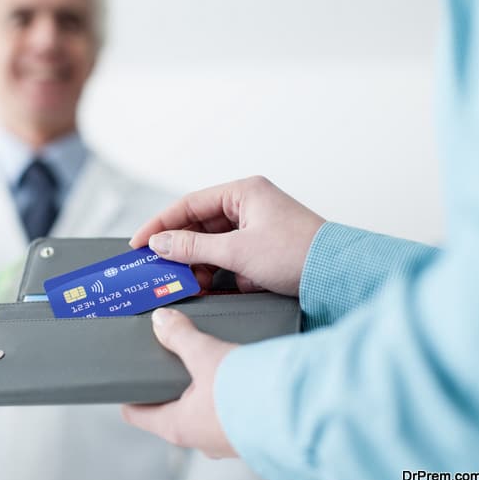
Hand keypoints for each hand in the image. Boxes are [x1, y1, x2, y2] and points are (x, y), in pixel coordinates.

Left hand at [122, 308, 237, 458]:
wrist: (297, 411)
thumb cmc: (245, 391)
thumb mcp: (205, 354)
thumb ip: (180, 335)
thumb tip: (161, 319)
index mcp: (178, 426)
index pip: (138, 415)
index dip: (130, 394)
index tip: (127, 379)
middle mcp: (199, 439)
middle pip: (172, 411)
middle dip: (171, 386)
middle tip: (170, 360)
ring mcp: (226, 441)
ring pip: (204, 413)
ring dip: (204, 391)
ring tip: (207, 363)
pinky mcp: (251, 434)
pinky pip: (232, 414)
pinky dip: (230, 396)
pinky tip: (239, 377)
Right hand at [130, 176, 324, 295]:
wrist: (339, 277)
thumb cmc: (298, 254)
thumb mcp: (237, 251)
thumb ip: (193, 248)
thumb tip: (160, 244)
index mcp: (243, 192)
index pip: (189, 205)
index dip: (160, 225)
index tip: (139, 243)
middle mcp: (248, 205)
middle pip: (199, 226)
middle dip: (180, 249)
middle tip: (158, 268)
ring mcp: (256, 228)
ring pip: (212, 245)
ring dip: (198, 265)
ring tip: (187, 282)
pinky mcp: (262, 250)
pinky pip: (228, 259)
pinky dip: (217, 273)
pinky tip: (208, 287)